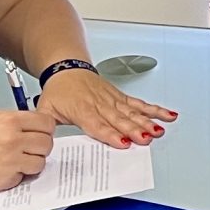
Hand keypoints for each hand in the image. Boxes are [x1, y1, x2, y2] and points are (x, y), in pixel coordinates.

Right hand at [0, 108, 55, 192]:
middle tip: (31, 147)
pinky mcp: (6, 180)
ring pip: (40, 163)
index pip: (46, 124)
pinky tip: (5, 169)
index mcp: (9, 122)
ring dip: (32, 162)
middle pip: (47, 144)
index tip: (41, 132)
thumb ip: (13, 119)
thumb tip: (32, 124)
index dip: (45, 129)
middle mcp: (12, 141)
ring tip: (17, 159)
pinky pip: (24, 177)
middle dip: (41, 146)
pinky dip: (18, 175)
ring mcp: (10, 162)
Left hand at [38, 67, 175, 147]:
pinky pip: (139, 104)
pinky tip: (167, 114)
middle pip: (120, 119)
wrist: (66, 67)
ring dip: (148, 121)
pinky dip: (154, 109)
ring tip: (160, 129)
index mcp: (82, 109)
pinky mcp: (121, 97)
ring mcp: (113, 100)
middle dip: (135, 130)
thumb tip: (42, 141)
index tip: (124, 142)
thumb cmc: (58, 90)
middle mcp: (100, 104)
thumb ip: (45, 126)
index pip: (98, 124)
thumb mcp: (45, 108)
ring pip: (133, 112)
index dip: (111, 134)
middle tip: (147, 138)